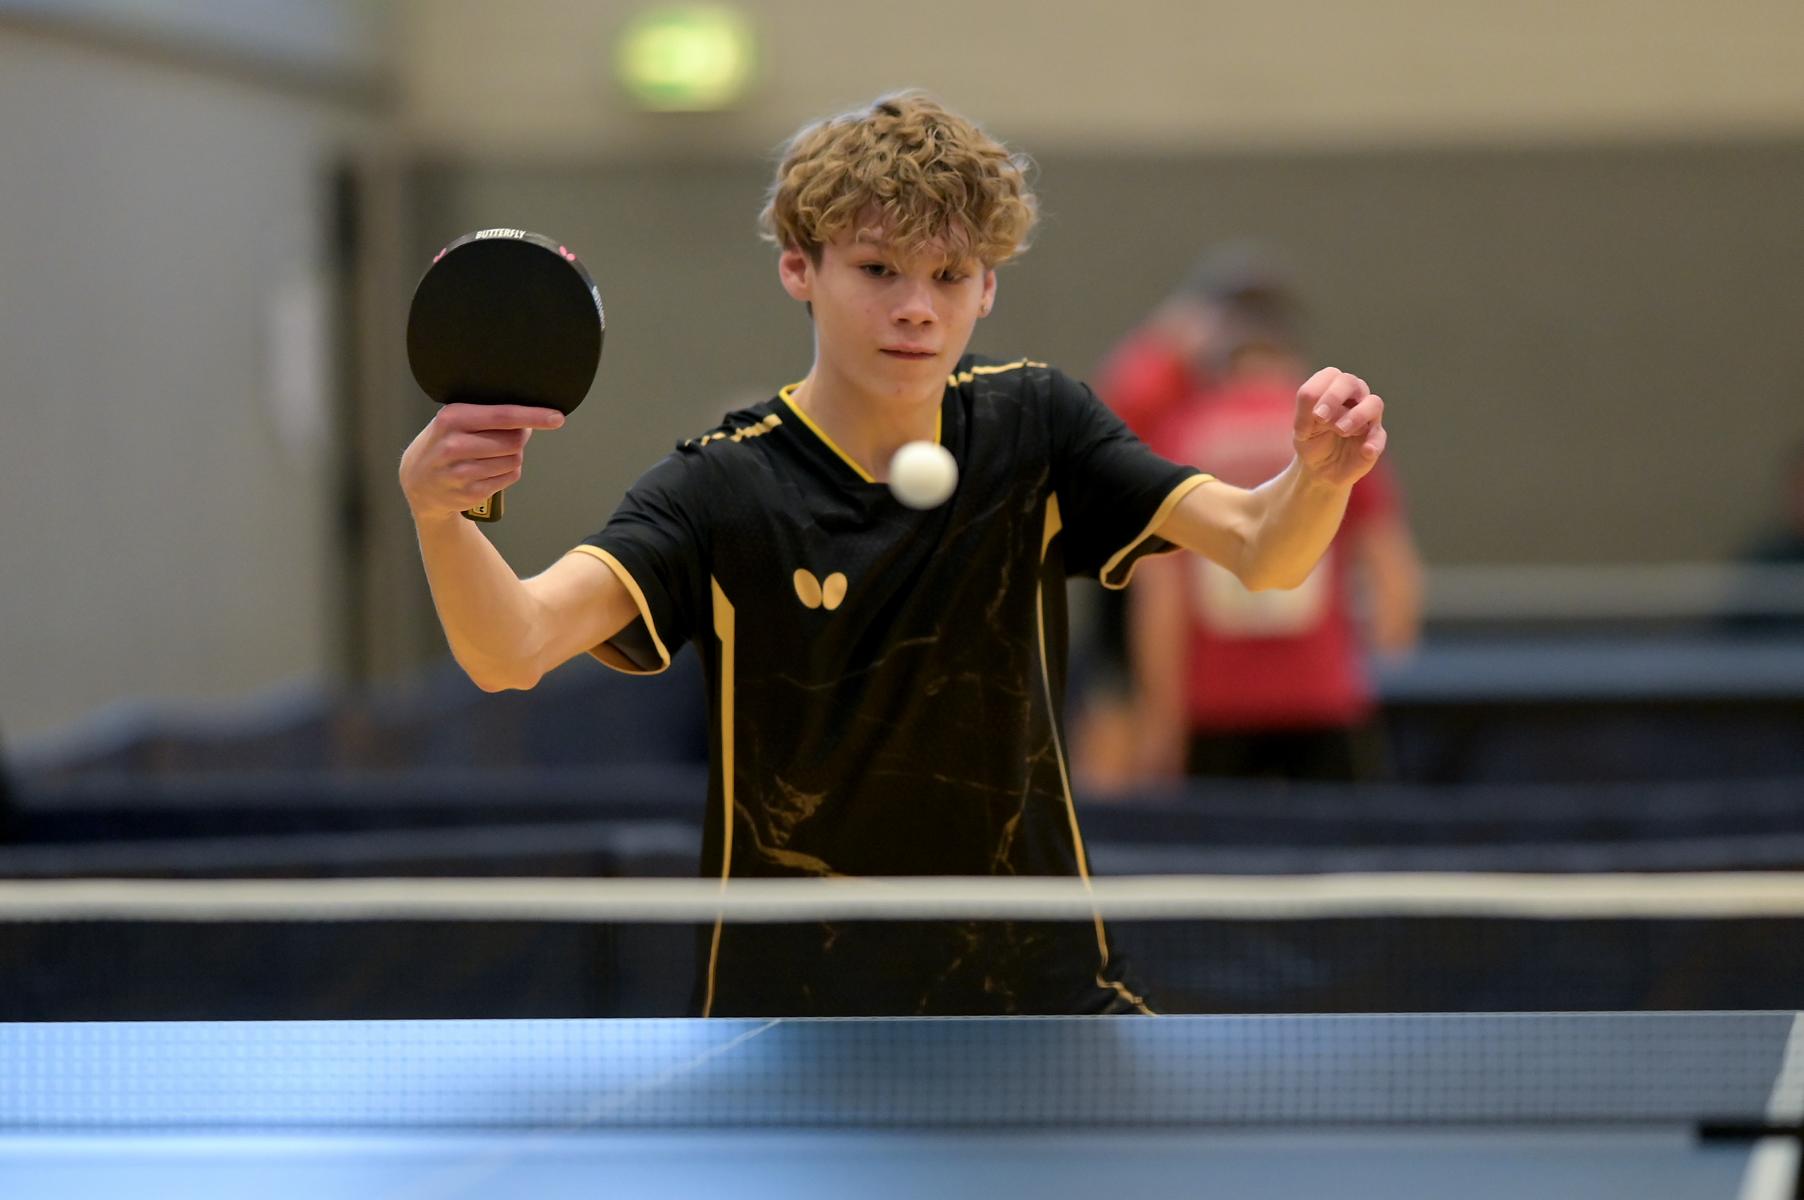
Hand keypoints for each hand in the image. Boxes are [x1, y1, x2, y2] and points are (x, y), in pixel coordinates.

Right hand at [399, 403, 564, 520]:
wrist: (417, 481)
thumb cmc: (443, 443)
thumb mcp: (454, 421)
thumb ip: (488, 415)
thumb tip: (531, 418)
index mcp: (452, 418)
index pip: (503, 415)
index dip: (534, 416)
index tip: (557, 418)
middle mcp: (454, 445)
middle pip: (514, 441)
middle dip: (519, 438)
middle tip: (507, 437)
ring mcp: (460, 472)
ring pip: (514, 460)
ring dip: (513, 456)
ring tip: (492, 455)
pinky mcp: (469, 493)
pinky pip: (509, 478)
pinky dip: (507, 472)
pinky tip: (490, 469)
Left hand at [1293, 367, 1386, 487]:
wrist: (1320, 468)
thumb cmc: (1311, 440)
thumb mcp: (1301, 430)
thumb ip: (1306, 415)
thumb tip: (1320, 414)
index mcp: (1332, 388)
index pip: (1330, 375)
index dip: (1319, 391)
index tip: (1313, 415)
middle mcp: (1354, 396)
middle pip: (1351, 382)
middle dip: (1334, 397)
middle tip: (1320, 418)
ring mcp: (1368, 416)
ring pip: (1373, 403)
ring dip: (1356, 415)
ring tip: (1340, 431)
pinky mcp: (1375, 438)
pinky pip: (1380, 435)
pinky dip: (1374, 442)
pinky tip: (1365, 450)